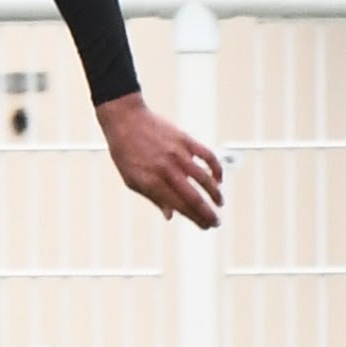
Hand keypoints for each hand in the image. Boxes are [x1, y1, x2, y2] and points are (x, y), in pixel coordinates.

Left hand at [98, 94, 222, 227]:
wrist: (125, 120)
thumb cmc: (126, 153)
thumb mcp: (132, 180)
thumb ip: (153, 198)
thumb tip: (171, 216)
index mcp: (152, 182)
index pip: (180, 207)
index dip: (195, 219)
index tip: (205, 226)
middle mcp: (166, 170)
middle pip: (194, 197)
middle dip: (208, 213)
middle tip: (216, 222)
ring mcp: (177, 154)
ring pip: (204, 178)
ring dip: (215, 194)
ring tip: (220, 203)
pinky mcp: (185, 140)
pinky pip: (207, 156)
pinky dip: (215, 168)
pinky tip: (218, 178)